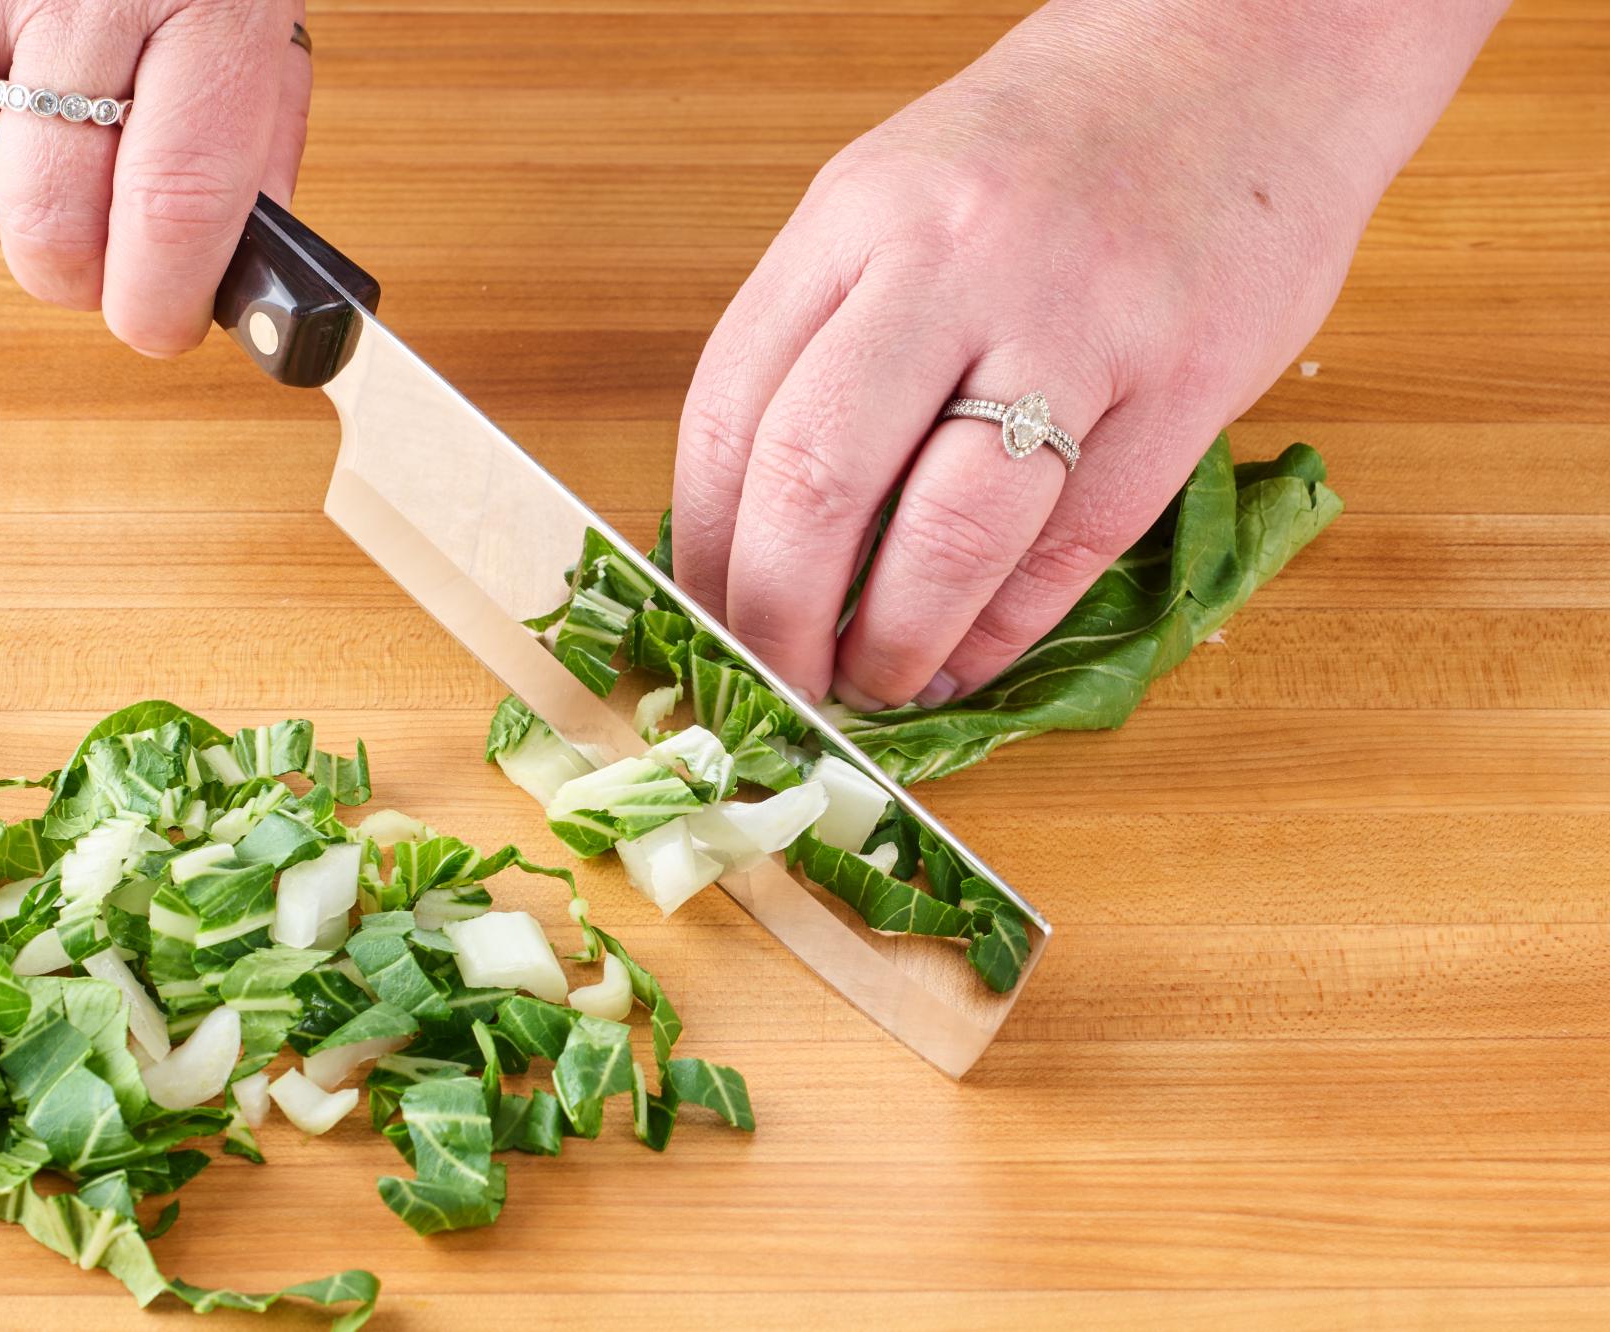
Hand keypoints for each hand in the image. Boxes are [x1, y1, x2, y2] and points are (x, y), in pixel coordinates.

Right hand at [0, 0, 310, 354]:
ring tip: (52, 176)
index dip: (158, 298)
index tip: (159, 329)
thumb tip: (224, 268)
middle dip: (79, 278)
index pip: (172, 202)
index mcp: (205, 4)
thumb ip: (255, 141)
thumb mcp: (263, 16)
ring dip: (5, 216)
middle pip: (49, 213)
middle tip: (108, 272)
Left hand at [671, 0, 1501, 709]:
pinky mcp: (1181, 387)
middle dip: (776, 619)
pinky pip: (1072, 548)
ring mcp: (1075, 324)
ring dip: (892, 642)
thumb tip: (753, 527)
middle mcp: (954, 262)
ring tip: (873, 685)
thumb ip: (825, 340)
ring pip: (945, 535)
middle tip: (777, 684)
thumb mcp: (897, 197)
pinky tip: (967, 659)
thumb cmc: (1053, 146)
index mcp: (857, 215)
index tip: (702, 622)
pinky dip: (1003, 630)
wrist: (1250, 52)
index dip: (703, 548)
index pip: (729, 410)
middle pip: (815, 480)